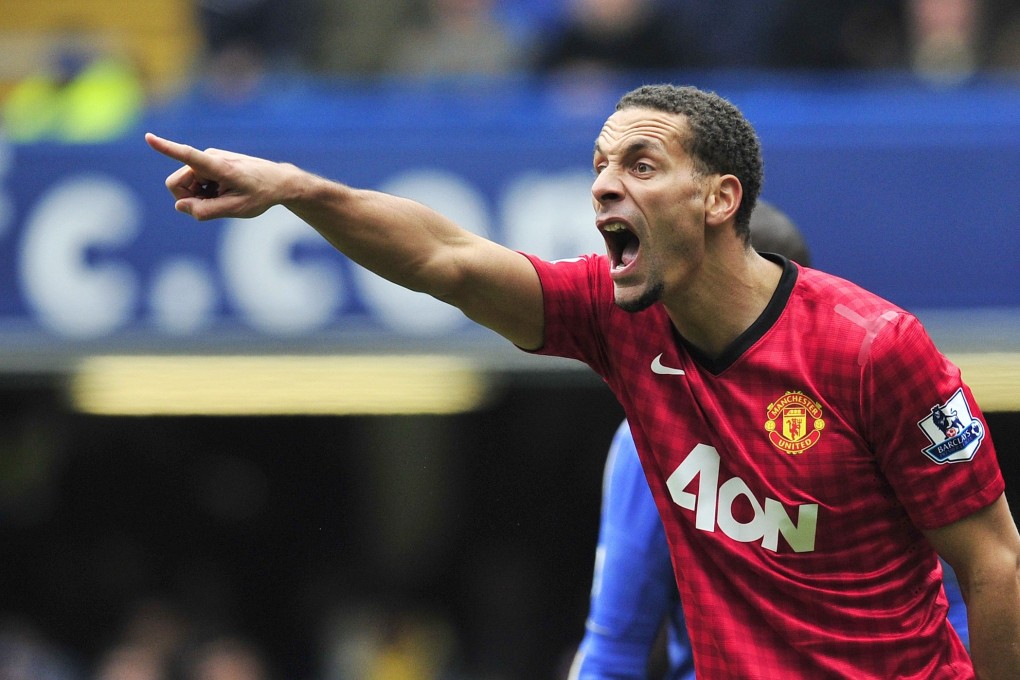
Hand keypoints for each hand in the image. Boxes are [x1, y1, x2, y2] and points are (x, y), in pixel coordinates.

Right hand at [145, 133, 289, 220]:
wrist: (278, 182)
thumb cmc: (260, 195)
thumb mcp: (236, 209)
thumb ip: (207, 211)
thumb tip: (180, 206)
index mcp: (218, 166)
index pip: (188, 155)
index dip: (167, 148)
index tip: (148, 137)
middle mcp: (209, 158)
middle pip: (177, 185)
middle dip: (188, 199)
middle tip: (214, 205)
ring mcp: (208, 159)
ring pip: (185, 185)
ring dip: (199, 196)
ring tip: (224, 197)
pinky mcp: (209, 164)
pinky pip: (194, 183)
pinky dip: (205, 192)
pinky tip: (223, 192)